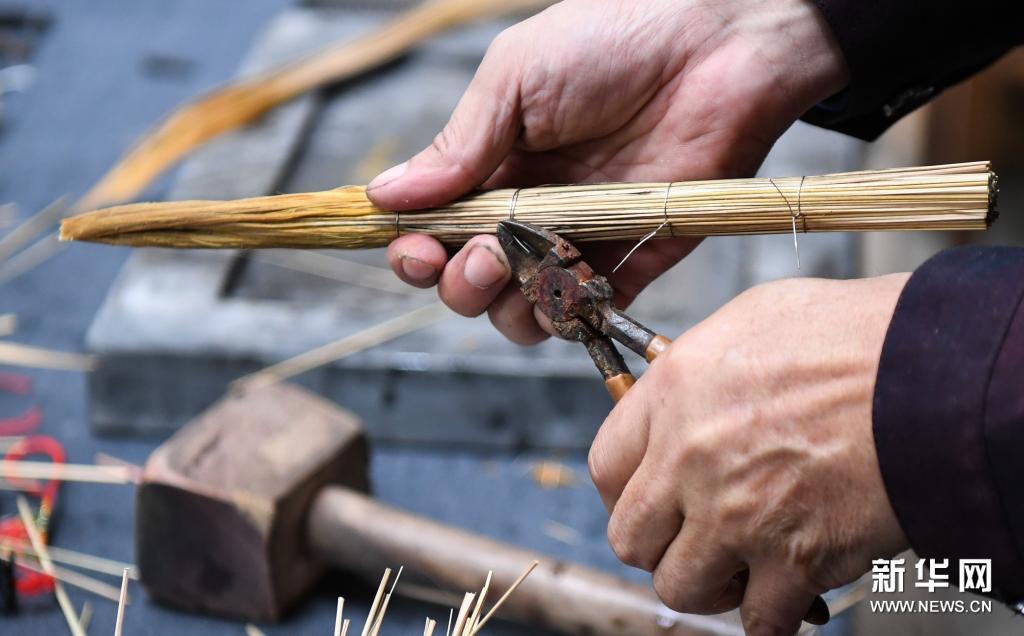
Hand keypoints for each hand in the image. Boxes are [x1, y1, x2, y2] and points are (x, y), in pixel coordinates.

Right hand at [368, 0, 847, 343]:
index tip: (415, 252)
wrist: (719, 41)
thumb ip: (457, 146)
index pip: (438, 229)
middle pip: (474, 281)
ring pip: (526, 307)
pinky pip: (592, 308)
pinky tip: (571, 287)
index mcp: (495, 166)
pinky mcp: (637, 257)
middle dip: (462, 284)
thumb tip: (385, 196)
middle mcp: (532, 210)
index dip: (418, 250)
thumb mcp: (514, 78)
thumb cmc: (613, 39)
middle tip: (482, 257)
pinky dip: (572, 312)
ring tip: (523, 271)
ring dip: (510, 306)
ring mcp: (584, 237)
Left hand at [589, 275, 911, 634]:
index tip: (645, 500)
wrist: (934, 371)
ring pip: (680, 587)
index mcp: (673, 395)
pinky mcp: (795, 559)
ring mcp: (738, 514)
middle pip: (631, 538)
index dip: (622, 492)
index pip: (605, 466)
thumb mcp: (753, 318)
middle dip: (658, 544)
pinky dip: (771, 616)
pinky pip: (760, 619)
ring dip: (706, 585)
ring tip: (735, 566)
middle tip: (689, 536)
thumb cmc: (856, 334)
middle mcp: (691, 458)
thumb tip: (687, 394)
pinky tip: (785, 596)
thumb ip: (702, 368)